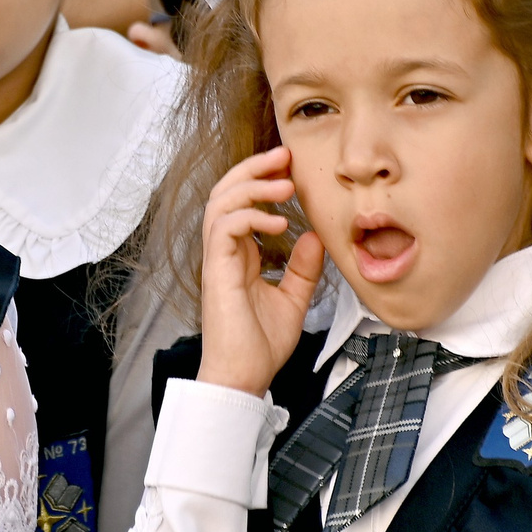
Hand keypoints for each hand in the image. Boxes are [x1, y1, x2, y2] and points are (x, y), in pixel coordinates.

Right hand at [196, 147, 325, 395]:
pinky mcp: (217, 271)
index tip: (289, 166)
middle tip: (284, 155)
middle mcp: (224, 252)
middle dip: (253, 168)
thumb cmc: (260, 345)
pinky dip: (251, 217)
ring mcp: (217, 260)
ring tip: (285, 185)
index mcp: (239, 255)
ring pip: (221, 202)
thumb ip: (302, 268)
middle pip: (225, 191)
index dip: (262, 178)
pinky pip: (225, 227)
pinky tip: (279, 222)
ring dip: (253, 186)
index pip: (241, 202)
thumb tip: (314, 238)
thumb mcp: (293, 300)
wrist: (244, 376)